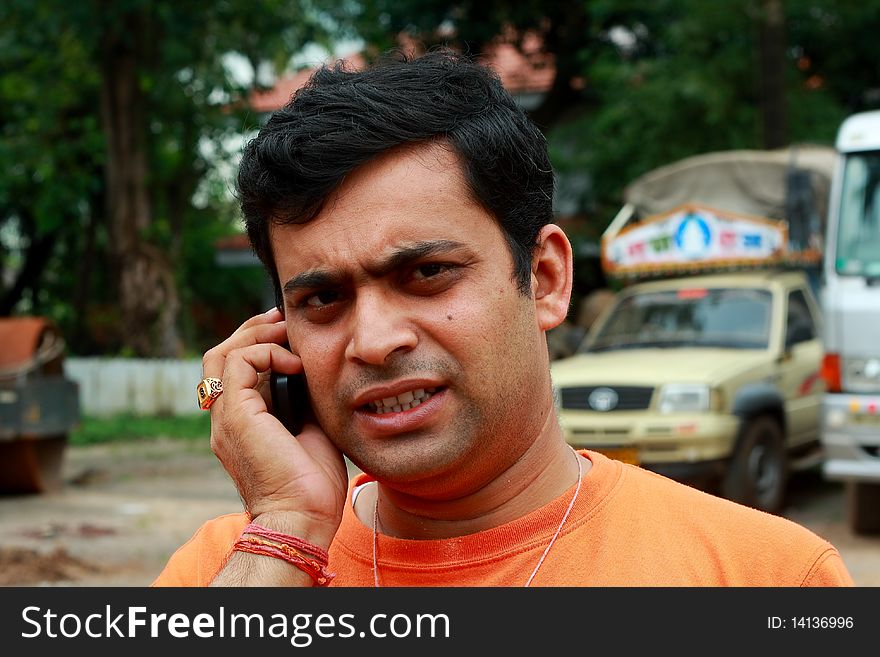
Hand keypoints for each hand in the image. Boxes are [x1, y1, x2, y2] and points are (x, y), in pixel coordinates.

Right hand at [202, 308, 348, 549]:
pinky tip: (294, 363)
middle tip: (283, 320)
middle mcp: (226, 419)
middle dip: (252, 331)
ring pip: (222, 354)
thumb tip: (311, 373)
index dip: (259, 344)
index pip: (234, 371)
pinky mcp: (236, 414)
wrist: (303, 517)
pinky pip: (239, 362)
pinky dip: (267, 352)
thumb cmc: (312, 486)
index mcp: (242, 424)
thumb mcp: (310, 431)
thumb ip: (302, 403)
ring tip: (286, 333)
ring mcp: (227, 417)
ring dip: (256, 335)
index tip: (290, 334)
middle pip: (220, 357)